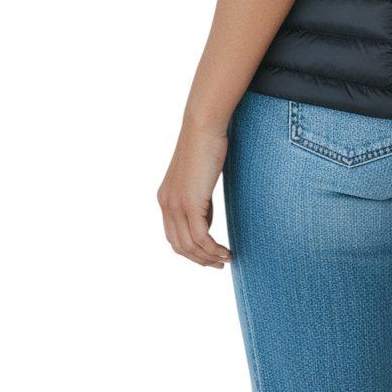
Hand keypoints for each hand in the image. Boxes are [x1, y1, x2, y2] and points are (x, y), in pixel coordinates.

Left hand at [157, 124, 233, 267]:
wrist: (202, 127)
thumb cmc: (205, 146)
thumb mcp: (199, 178)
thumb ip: (198, 199)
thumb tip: (205, 218)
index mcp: (165, 199)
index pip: (173, 236)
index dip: (190, 251)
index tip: (209, 256)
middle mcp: (166, 205)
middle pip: (179, 246)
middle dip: (199, 259)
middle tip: (219, 263)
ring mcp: (176, 205)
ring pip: (190, 245)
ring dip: (208, 257)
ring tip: (226, 259)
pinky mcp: (190, 203)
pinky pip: (200, 237)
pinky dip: (213, 249)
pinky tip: (226, 251)